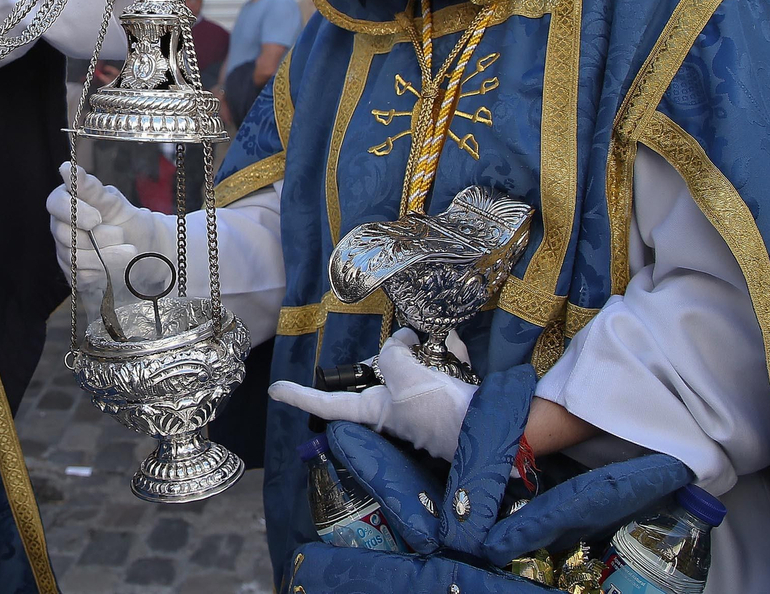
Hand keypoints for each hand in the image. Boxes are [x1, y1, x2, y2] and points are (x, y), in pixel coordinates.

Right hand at [46, 162, 168, 289]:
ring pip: (74, 257)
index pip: (55, 204)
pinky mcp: (74, 273)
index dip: (74, 212)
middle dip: (97, 237)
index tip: (98, 217)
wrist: (145, 249)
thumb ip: (91, 189)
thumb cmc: (128, 221)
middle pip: (64, 234)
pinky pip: (82, 275)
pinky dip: (105, 269)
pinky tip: (120, 263)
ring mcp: (65, 251)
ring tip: (130, 251)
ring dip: (106, 254)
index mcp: (68, 203)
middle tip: (121, 234)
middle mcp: (61, 227)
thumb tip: (67, 168)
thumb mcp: (115, 203)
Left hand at [268, 329, 477, 461]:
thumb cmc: (440, 412)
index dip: (300, 396)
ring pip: (414, 363)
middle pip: (380, 369)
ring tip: (440, 348)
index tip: (275, 390)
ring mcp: (419, 403)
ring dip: (429, 351)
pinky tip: (457, 350)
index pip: (329, 402)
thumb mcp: (406, 379)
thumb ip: (392, 355)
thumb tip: (400, 340)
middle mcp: (393, 408)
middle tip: (411, 342)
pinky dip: (451, 354)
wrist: (494, 428)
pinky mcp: (445, 396)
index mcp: (375, 410)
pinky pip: (442, 365)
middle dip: (395, 352)